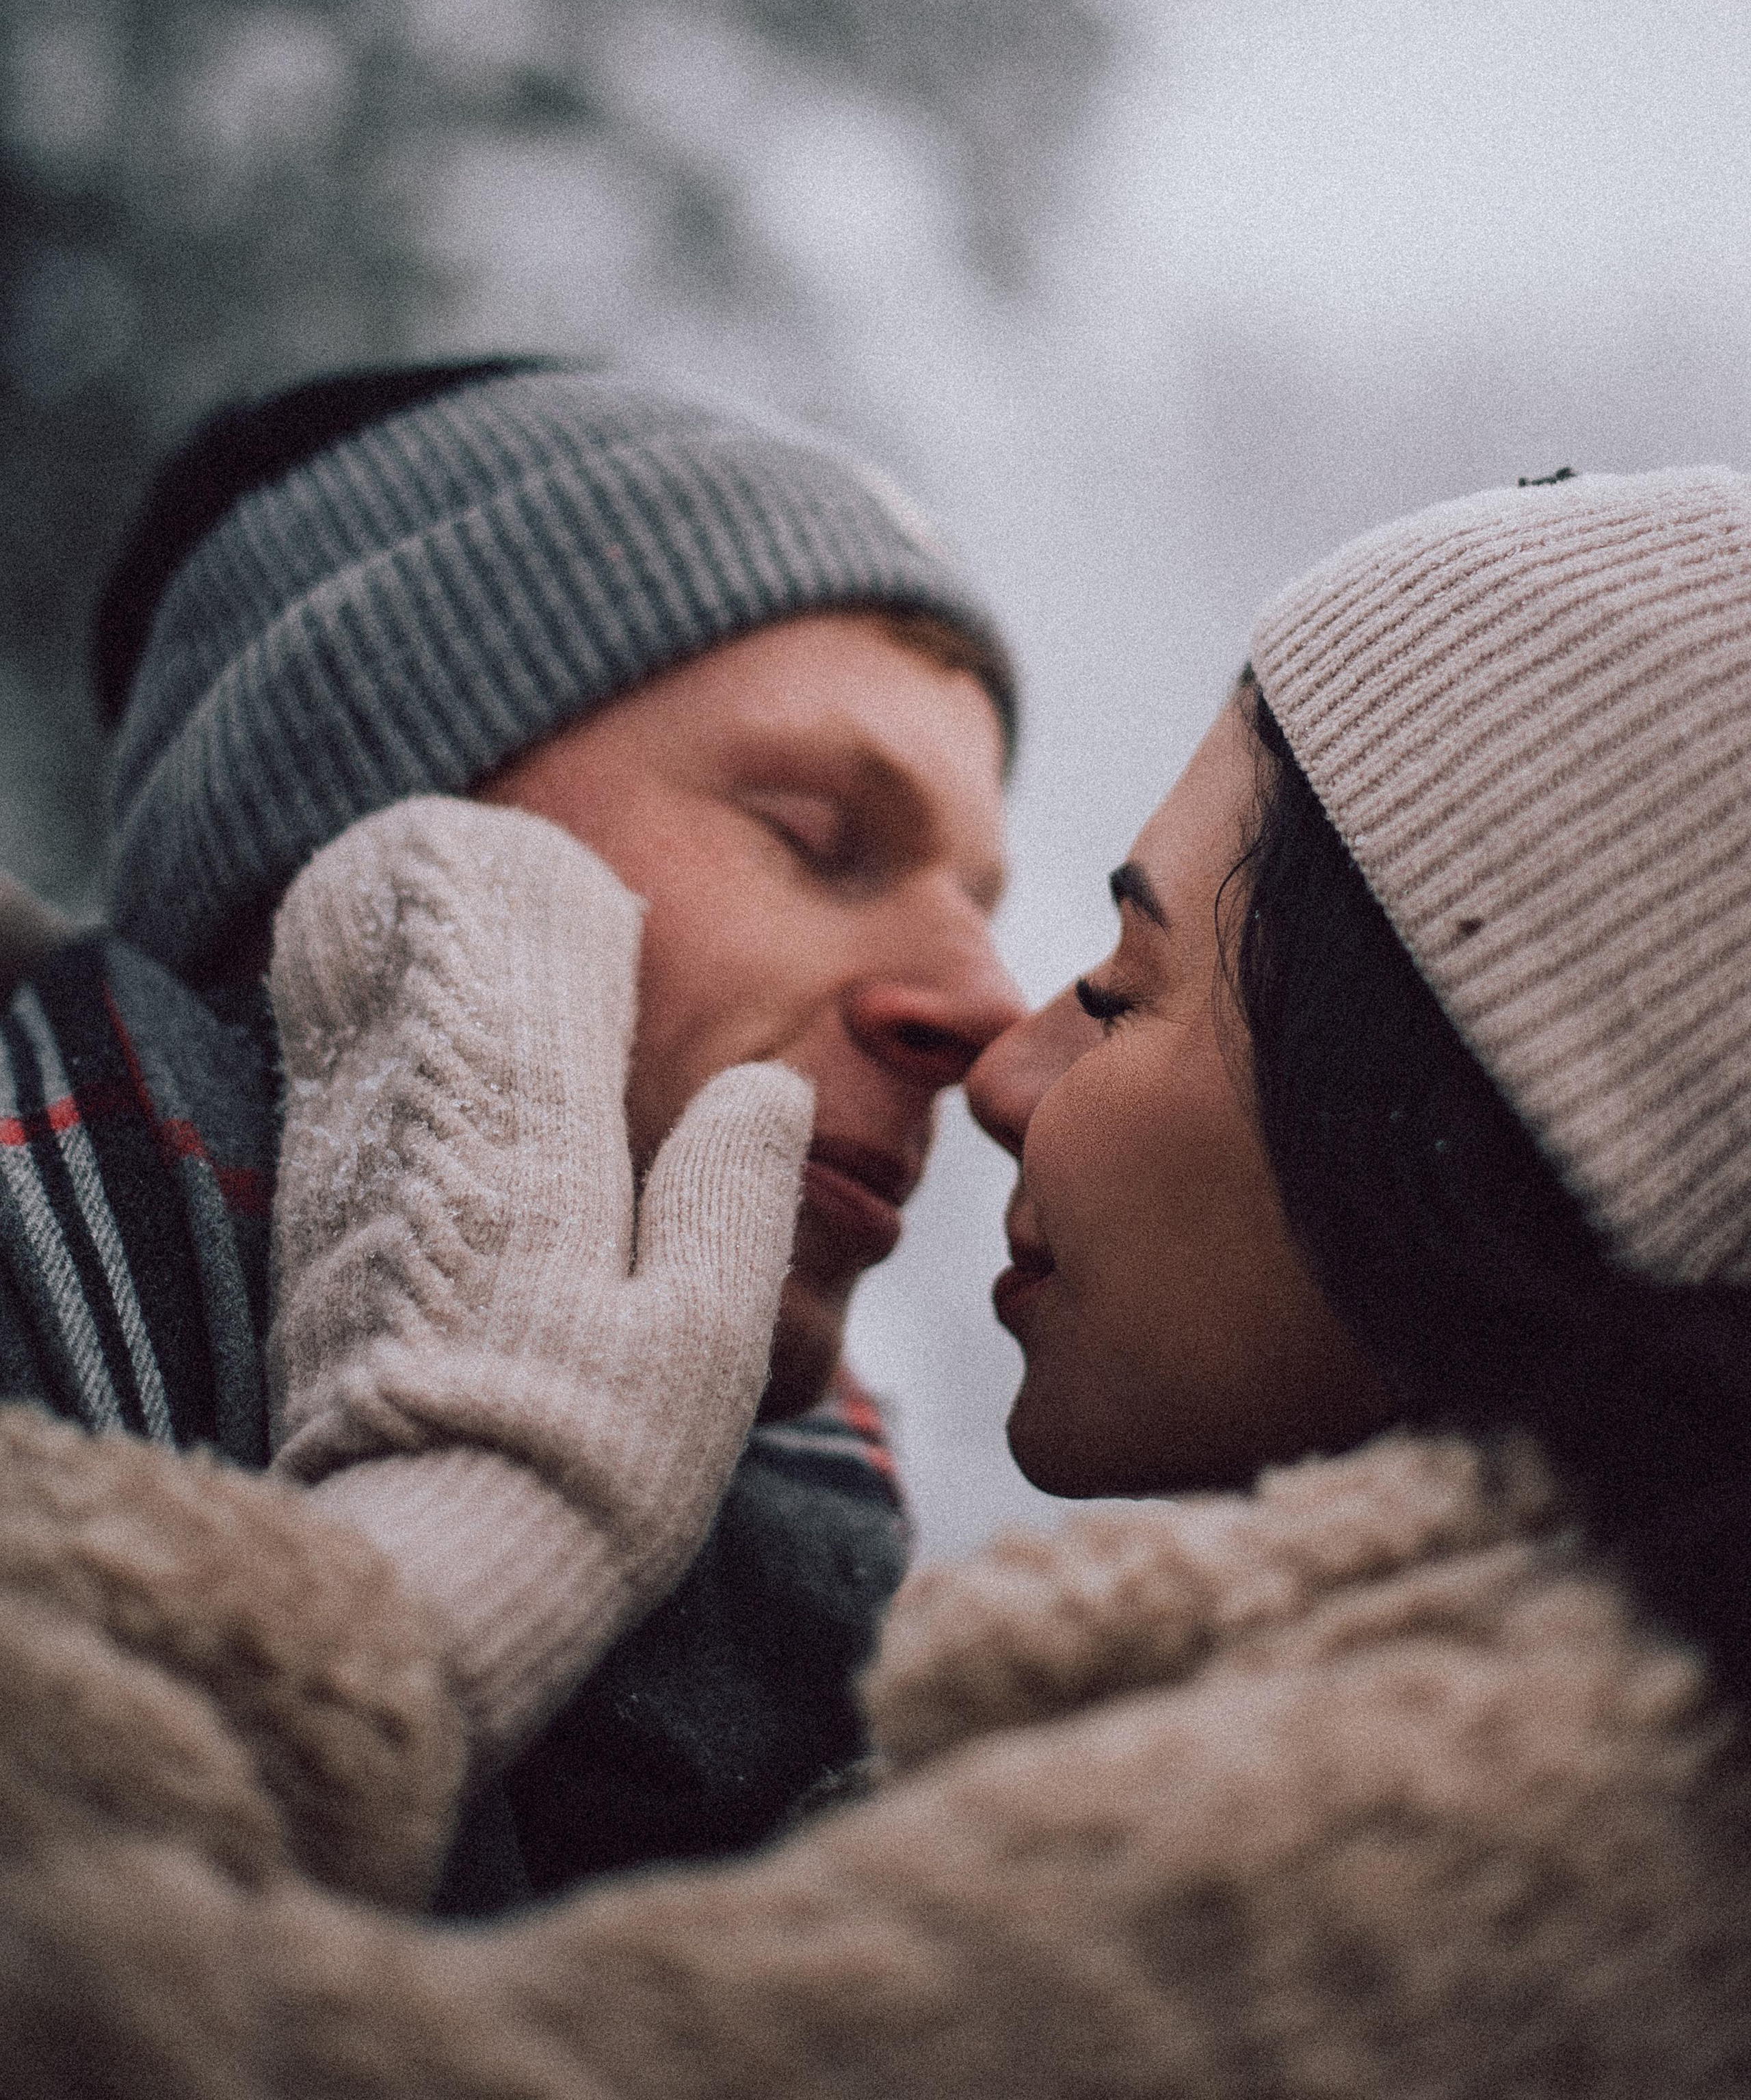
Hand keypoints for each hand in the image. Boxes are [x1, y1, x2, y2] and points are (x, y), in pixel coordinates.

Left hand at [267, 795, 811, 1765]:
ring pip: (393, 1061)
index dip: (560, 930)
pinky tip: (407, 1081)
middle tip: (475, 866)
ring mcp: (365, 1201)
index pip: (546, 1001)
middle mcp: (438, 1155)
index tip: (582, 885)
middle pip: (449, 1007)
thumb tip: (768, 1087)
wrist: (432, 1572)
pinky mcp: (323, 1260)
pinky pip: (353, 1127)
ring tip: (442, 950)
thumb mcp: (709, 1336)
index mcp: (543, 1157)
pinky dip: (380, 1077)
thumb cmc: (592, 1456)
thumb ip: (735, 1195)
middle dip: (469, 941)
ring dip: (420, 1004)